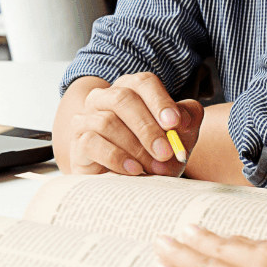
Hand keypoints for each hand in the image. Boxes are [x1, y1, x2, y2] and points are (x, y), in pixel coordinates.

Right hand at [53, 73, 202, 176]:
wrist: (130, 183)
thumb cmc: (154, 154)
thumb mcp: (179, 136)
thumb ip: (188, 118)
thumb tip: (184, 116)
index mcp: (130, 89)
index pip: (143, 83)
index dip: (160, 101)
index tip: (175, 123)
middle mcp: (105, 98)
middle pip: (123, 99)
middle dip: (148, 128)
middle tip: (166, 153)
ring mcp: (87, 118)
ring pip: (107, 122)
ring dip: (135, 147)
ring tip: (153, 168)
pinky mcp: (77, 142)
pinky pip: (92, 142)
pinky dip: (116, 157)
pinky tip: (134, 170)